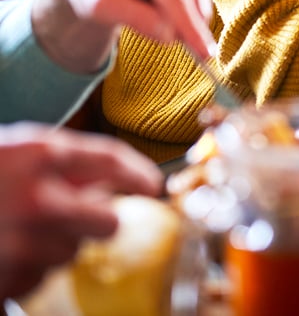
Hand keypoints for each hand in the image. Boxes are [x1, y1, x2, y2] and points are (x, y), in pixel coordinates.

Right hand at [0, 124, 161, 300]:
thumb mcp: (15, 151)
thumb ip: (62, 162)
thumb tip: (112, 182)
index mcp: (39, 154)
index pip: (111, 160)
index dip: (139, 173)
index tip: (152, 185)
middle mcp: (36, 199)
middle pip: (106, 221)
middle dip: (100, 220)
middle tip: (87, 215)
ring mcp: (19, 243)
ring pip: (71, 253)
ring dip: (58, 245)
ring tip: (22, 229)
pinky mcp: (3, 278)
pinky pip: (37, 279)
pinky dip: (27, 269)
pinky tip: (4, 251)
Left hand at [29, 0, 214, 74]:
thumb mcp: (102, 6)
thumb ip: (136, 19)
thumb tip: (171, 35)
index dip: (191, 28)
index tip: (206, 54)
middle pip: (191, 2)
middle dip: (179, 25)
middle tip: (150, 28)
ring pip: (197, 4)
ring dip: (177, 18)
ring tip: (143, 8)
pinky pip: (197, 2)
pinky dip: (180, 12)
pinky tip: (155, 4)